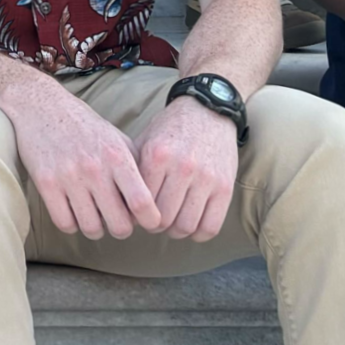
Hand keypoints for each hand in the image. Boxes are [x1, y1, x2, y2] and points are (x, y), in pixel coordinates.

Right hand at [0, 73, 164, 238]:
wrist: (40, 106)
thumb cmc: (84, 126)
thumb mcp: (116, 139)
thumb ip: (136, 168)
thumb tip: (152, 202)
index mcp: (116, 156)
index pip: (142, 203)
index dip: (151, 220)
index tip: (148, 222)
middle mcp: (94, 167)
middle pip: (119, 225)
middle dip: (121, 228)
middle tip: (116, 219)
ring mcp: (68, 176)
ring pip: (91, 228)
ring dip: (95, 228)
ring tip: (93, 215)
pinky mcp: (45, 182)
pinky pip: (65, 223)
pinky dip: (71, 223)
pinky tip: (72, 210)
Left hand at [135, 95, 242, 240]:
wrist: (207, 110)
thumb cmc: (171, 128)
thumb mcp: (146, 140)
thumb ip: (134, 168)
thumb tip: (119, 202)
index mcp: (157, 155)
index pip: (141, 203)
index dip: (136, 215)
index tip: (138, 215)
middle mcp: (182, 167)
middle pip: (163, 219)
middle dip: (155, 226)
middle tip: (155, 223)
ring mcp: (206, 178)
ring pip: (186, 226)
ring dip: (176, 232)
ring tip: (173, 224)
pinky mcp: (225, 187)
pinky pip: (211, 226)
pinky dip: (199, 234)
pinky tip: (193, 225)